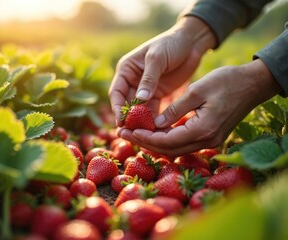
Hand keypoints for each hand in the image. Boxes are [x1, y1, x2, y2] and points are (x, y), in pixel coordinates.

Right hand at [108, 16, 215, 126]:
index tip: (121, 122)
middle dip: (128, 119)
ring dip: (140, 122)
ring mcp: (146, 89)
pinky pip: (152, 110)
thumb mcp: (157, 58)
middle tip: (130, 134)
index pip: (117, 92)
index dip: (117, 108)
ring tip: (143, 135)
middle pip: (126, 104)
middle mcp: (133, 81)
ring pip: (139, 110)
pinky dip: (153, 120)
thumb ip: (149, 78)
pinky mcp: (159, 95)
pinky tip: (155, 130)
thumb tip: (140, 99)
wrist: (192, 42)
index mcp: (127, 70)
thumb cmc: (171, 44)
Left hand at [119, 59, 280, 156]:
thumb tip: (155, 124)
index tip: (127, 131)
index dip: (145, 138)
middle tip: (124, 133)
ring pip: (175, 148)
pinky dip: (167, 139)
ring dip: (154, 142)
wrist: (253, 84)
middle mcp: (206, 141)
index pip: (166, 141)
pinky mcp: (210, 136)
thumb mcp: (196, 91)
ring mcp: (210, 141)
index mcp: (202, 130)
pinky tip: (153, 131)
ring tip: (134, 133)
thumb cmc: (226, 82)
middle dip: (145, 142)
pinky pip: (184, 143)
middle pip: (169, 149)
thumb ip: (175, 110)